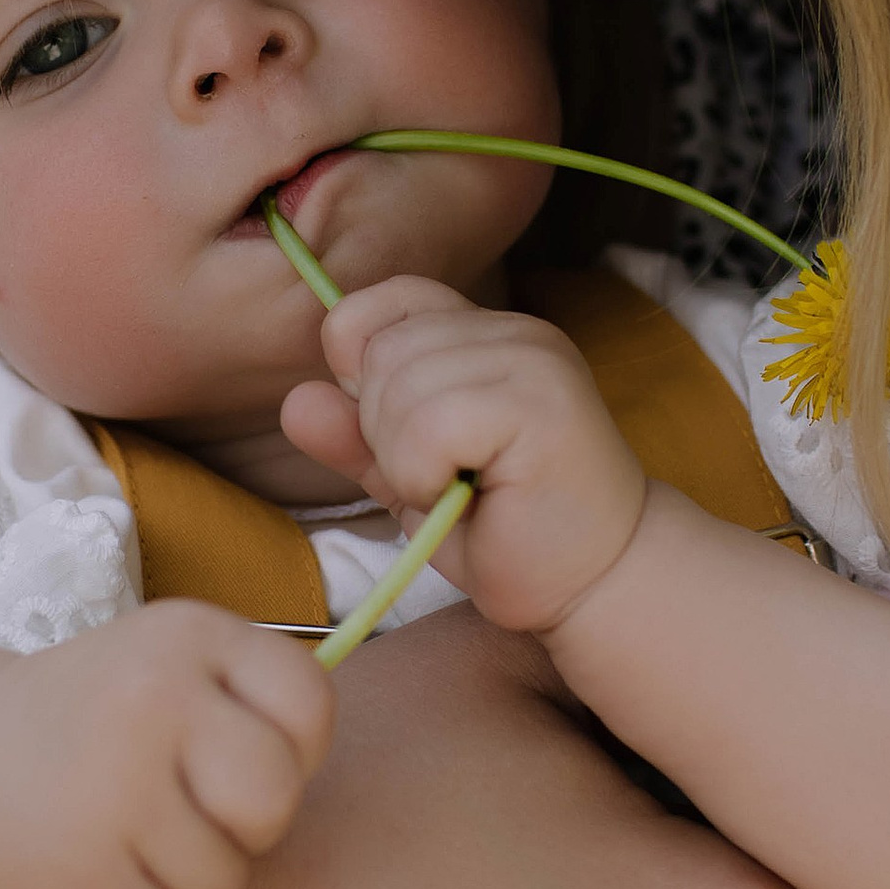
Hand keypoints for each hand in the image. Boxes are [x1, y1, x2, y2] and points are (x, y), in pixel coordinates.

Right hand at [0, 602, 333, 888]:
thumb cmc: (103, 722)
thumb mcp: (174, 668)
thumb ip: (252, 704)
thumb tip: (302, 780)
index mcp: (190, 634)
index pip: (310, 707)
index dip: (293, 752)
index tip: (235, 755)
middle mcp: (151, 696)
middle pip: (273, 801)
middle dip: (248, 827)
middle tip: (194, 813)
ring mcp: (111, 786)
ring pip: (223, 882)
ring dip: (191, 884)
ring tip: (134, 843)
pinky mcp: (77, 871)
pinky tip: (110, 887)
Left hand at [286, 277, 648, 635]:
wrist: (594, 584)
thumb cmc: (507, 533)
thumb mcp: (409, 480)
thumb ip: (354, 437)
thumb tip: (295, 400)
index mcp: (481, 333)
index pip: (378, 304)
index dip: (360, 366)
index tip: (395, 432)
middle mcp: (511, 331)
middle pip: (378, 350)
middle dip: (382, 431)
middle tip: (444, 478)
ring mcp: (531, 359)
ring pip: (397, 388)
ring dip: (406, 462)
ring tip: (463, 491)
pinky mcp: (540, 402)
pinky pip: (427, 425)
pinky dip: (425, 477)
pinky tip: (473, 500)